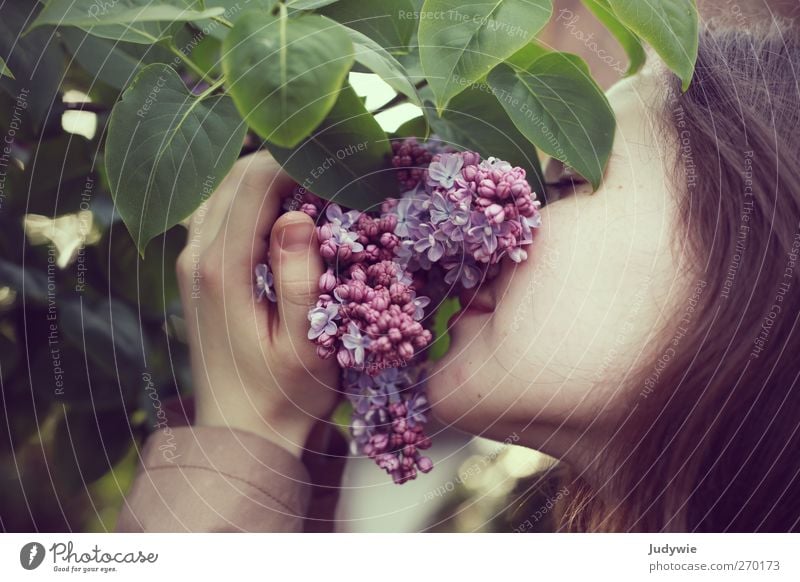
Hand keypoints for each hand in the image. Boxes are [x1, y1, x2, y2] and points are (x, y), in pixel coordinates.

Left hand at [176, 151, 338, 456]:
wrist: (241, 434)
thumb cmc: (284, 395)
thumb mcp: (307, 345)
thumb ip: (300, 278)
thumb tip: (297, 215)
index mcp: (223, 269)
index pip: (257, 180)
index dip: (302, 161)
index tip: (342, 168)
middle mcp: (197, 257)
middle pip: (236, 175)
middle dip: (287, 162)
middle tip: (334, 173)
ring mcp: (192, 263)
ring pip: (223, 189)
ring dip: (268, 178)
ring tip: (314, 188)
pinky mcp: (197, 272)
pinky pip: (218, 212)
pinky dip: (251, 199)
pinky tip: (281, 212)